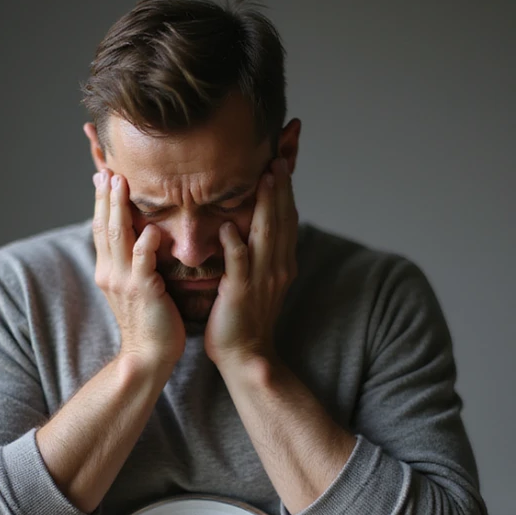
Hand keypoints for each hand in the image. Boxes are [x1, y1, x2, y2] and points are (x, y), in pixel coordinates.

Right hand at [92, 169, 185, 371]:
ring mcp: (125, 282)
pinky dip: (146, 243)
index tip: (102, 176)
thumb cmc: (148, 323)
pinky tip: (152, 227)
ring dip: (118, 209)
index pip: (101, 229)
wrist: (148, 356)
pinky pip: (142, 261)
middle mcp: (110, 273)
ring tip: (120, 184)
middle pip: (104, 227)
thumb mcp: (135, 288)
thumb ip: (133, 263)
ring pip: (118, 237)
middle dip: (105, 196)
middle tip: (107, 169)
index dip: (101, 202)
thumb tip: (140, 237)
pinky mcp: (144, 291)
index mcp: (108, 271)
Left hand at [204, 157, 298, 370]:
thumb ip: (257, 254)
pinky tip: (229, 226)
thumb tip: (249, 229)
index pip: (286, 219)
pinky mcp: (241, 293)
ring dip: (267, 206)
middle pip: (282, 220)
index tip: (282, 164)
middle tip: (279, 159)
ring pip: (266, 235)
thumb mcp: (258, 281)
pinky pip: (240, 264)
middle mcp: (277, 267)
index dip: (285, 192)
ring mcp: (261, 279)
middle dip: (281, 189)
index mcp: (281, 263)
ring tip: (265, 178)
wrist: (246, 355)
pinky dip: (236, 245)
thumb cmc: (245, 319)